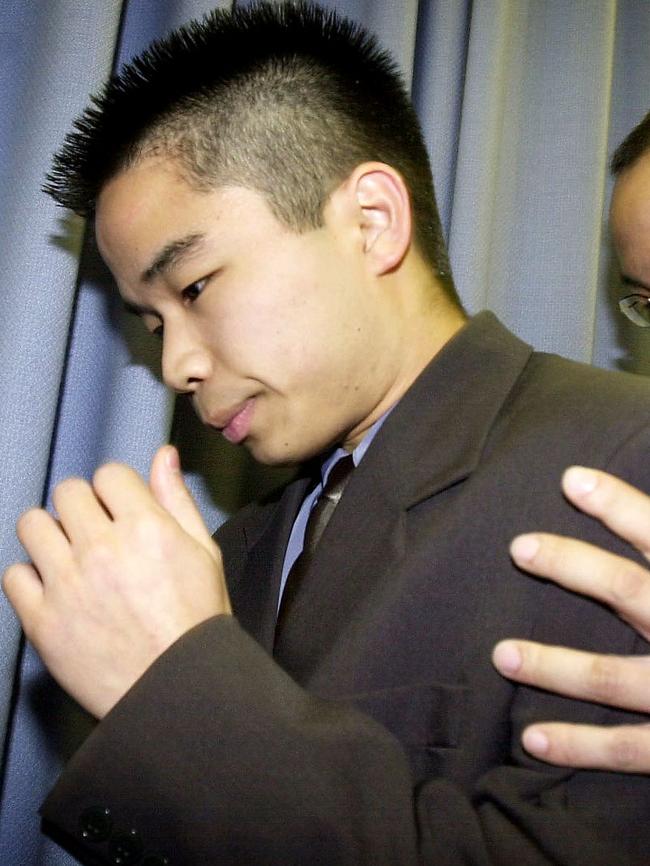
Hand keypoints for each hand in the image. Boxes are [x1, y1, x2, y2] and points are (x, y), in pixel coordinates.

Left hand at [3, 445, 230, 718]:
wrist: (178, 689)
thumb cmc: (196, 621)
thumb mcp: (202, 552)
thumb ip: (176, 499)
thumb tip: (163, 454)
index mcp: (146, 528)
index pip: (109, 474)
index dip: (116, 490)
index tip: (121, 509)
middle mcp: (102, 549)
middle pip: (68, 492)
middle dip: (84, 506)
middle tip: (97, 533)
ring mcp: (68, 585)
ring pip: (32, 525)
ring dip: (51, 534)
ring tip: (71, 556)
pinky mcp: (42, 621)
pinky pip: (15, 575)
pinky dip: (32, 578)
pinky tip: (57, 589)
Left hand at [492, 466, 649, 772]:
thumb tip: (645, 520)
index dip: (620, 507)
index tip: (570, 479)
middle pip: (632, 592)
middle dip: (574, 567)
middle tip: (519, 546)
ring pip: (614, 678)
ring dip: (554, 667)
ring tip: (500, 654)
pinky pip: (631, 750)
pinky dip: (581, 747)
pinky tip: (532, 739)